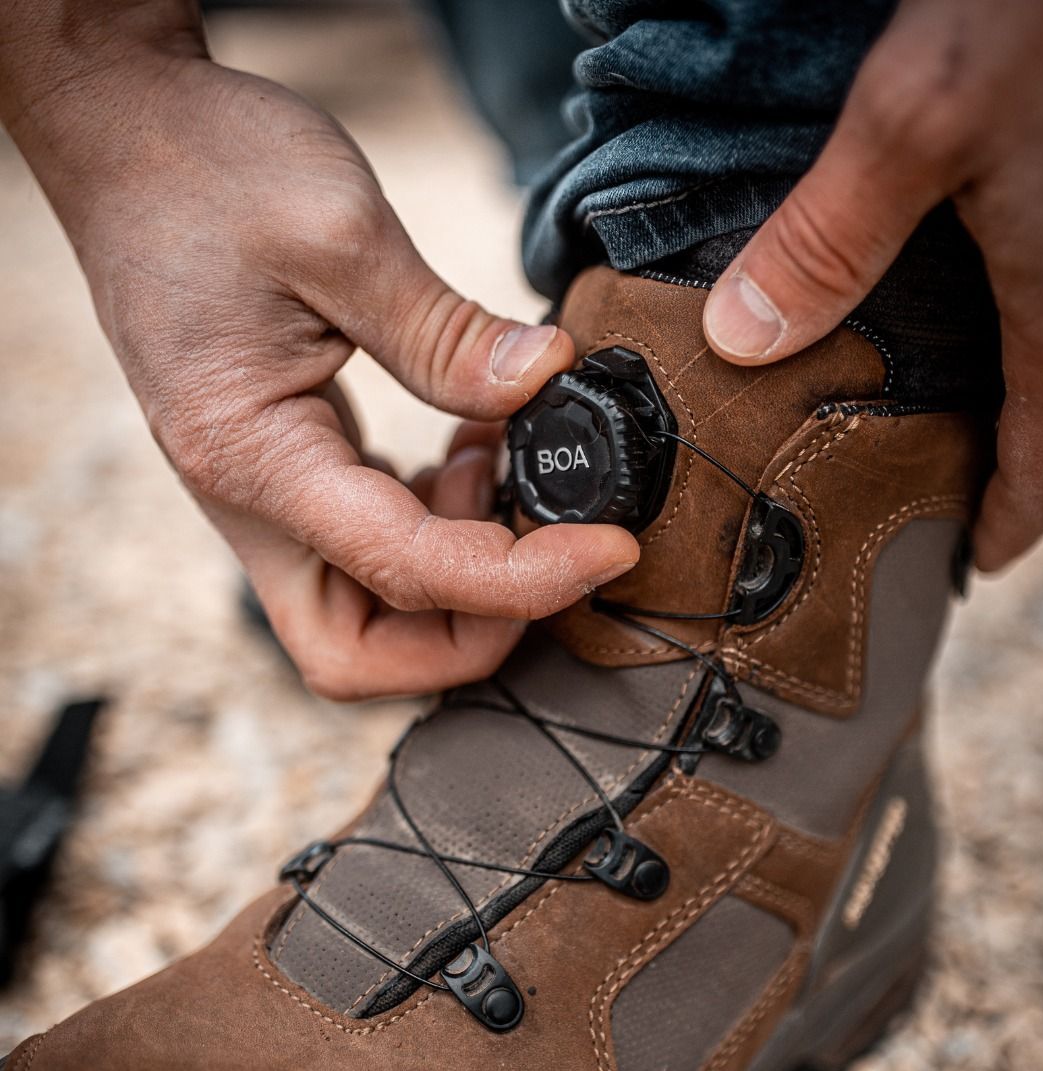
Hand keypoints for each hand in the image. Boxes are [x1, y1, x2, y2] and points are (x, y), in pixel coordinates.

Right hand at [0, 14, 636, 697]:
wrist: (125, 137)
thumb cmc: (204, 171)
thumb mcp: (337, 232)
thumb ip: (446, 334)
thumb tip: (547, 384)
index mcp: (253, 458)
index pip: (406, 571)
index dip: (522, 580)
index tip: (608, 548)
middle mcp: (251, 503)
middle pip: (362, 654)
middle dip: (471, 630)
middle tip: (550, 546)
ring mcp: (267, 495)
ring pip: (368, 614)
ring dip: (460, 579)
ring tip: (506, 462)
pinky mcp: (290, 472)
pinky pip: (373, 549)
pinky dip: (441, 526)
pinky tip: (474, 446)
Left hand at [700, 0, 1042, 572]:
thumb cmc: (1036, 7)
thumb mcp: (914, 120)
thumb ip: (828, 239)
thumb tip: (741, 341)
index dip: (1013, 519)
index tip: (970, 562)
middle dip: (1027, 470)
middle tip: (959, 501)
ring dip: (1041, 403)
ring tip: (972, 424)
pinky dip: (1041, 330)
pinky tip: (989, 311)